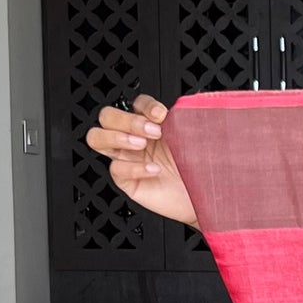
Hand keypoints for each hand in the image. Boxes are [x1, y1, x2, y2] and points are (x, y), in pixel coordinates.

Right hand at [85, 94, 197, 225]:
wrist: (205, 198)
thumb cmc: (199, 169)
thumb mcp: (190, 140)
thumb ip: (179, 121)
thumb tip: (174, 107)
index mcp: (150, 125)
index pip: (136, 104)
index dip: (145, 106)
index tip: (161, 115)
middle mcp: (135, 139)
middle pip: (107, 116)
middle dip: (127, 120)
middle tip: (151, 131)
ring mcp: (128, 159)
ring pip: (97, 138)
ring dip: (117, 137)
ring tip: (142, 145)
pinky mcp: (126, 181)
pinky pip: (115, 168)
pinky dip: (134, 167)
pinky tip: (153, 170)